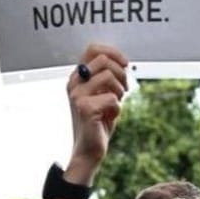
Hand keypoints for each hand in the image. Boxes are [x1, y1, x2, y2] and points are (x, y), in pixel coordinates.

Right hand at [66, 44, 128, 174]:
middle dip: (121, 74)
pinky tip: (109, 117)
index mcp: (78, 77)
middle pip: (104, 60)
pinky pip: (112, 98)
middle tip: (124, 90)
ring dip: (119, 91)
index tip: (125, 64)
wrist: (89, 149)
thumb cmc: (99, 121)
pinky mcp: (84, 108)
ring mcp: (77, 95)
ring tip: (116, 103)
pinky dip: (117, 109)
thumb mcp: (104, 94)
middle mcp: (74, 83)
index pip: (93, 49)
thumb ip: (109, 78)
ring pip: (109, 76)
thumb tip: (123, 62)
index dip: (114, 53)